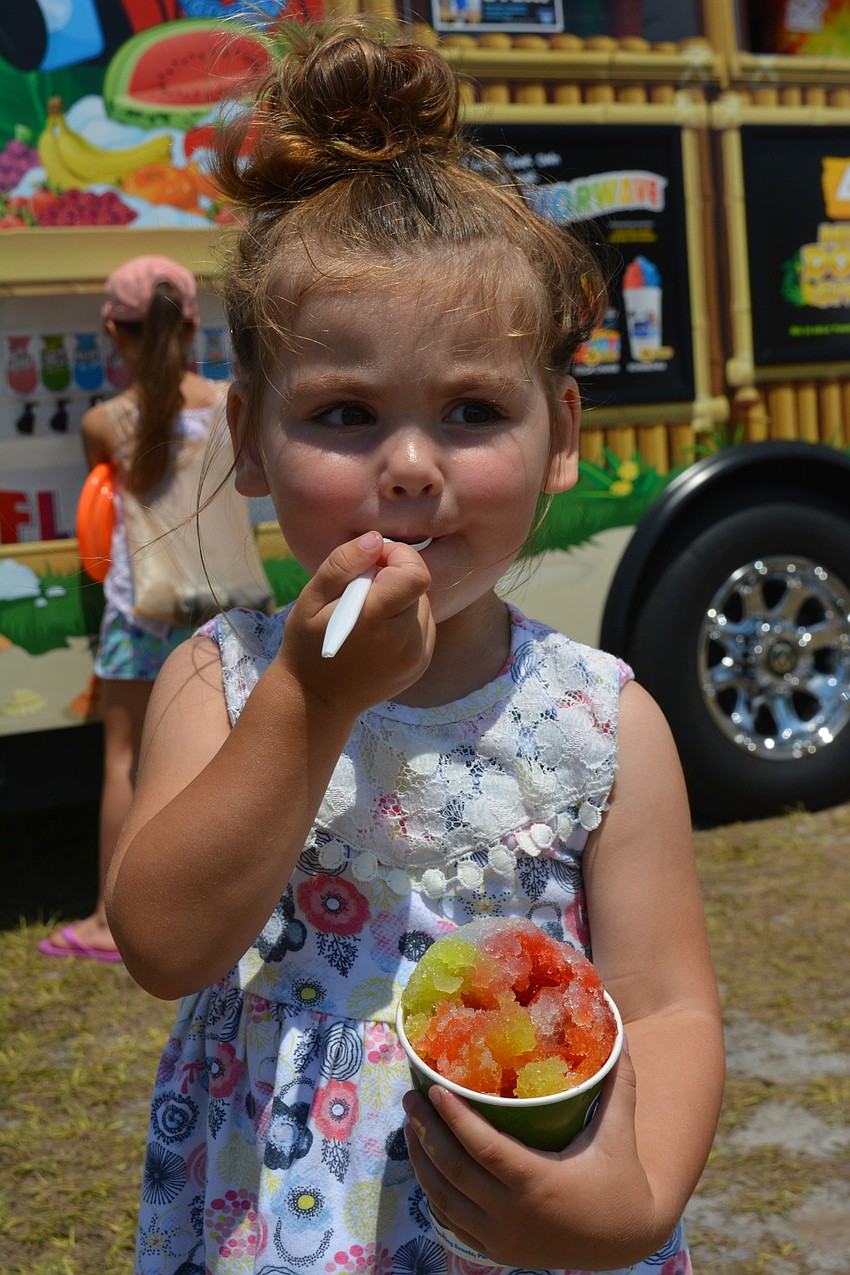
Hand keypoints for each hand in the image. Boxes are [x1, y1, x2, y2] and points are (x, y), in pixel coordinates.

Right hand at [281, 532, 434, 713]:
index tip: (372, 562)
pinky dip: (405, 620)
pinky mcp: (422, 663)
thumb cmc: (307, 645)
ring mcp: (416, 656)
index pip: (415, 573)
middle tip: (361, 592)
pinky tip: (378, 632)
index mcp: (375, 621)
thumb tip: (376, 540)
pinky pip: (423, 625)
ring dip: (399, 599)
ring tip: (368, 616)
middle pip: (417, 586)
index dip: (397, 557)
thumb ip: (342, 565)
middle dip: (393, 578)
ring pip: (422, 604)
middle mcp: (404, 641)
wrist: (317, 701)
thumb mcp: (311, 600)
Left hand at [402, 1046, 664, 1270]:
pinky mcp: (498, 1250)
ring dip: (421, 1160)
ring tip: (411, 1125)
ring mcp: (501, 1237)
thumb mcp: (619, 1132)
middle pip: (453, 1170)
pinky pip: (452, 1221)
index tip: (433, 1089)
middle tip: (410, 1098)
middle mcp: (512, 1214)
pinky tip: (426, 1165)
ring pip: (444, 1198)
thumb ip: (617, 1083)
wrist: (628, 1244)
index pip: (483, 1147)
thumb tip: (619, 1034)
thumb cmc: (622, 1182)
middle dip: (426, 1131)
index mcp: (538, 1181)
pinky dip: (434, 1191)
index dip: (454, 1118)